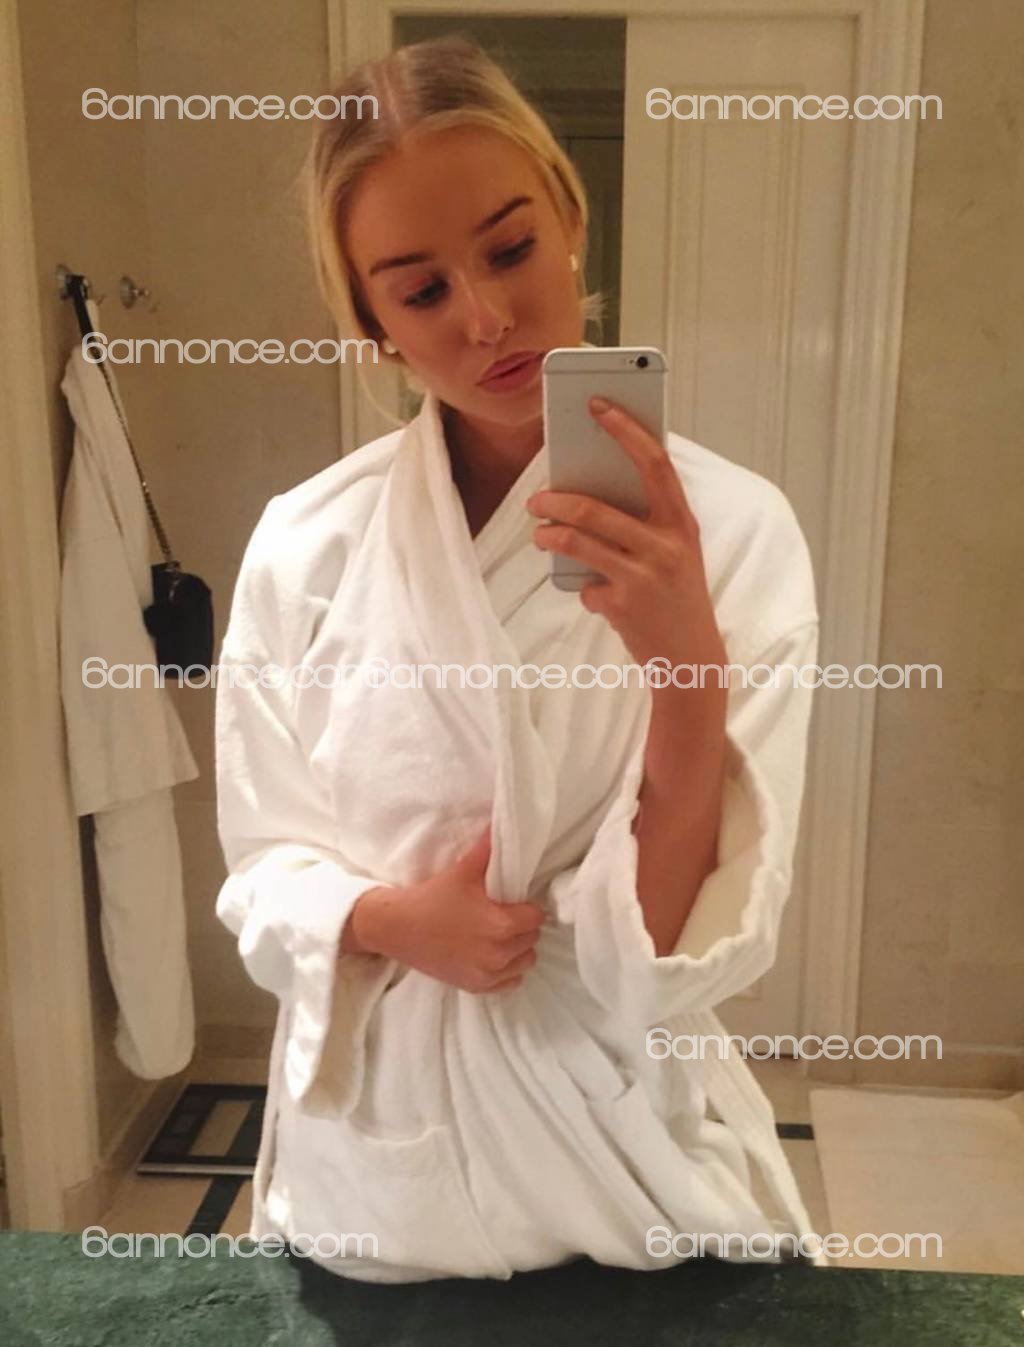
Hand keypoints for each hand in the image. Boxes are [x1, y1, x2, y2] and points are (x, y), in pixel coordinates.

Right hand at [342, 827, 545, 993]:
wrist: (397, 928)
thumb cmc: (432, 897)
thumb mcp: (463, 870)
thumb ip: (488, 849)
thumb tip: (503, 822)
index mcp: (500, 925)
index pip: (536, 917)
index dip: (526, 906)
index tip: (513, 901)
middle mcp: (498, 954)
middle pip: (531, 939)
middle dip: (522, 926)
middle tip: (503, 914)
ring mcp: (487, 974)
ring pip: (524, 961)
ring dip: (517, 949)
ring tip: (498, 934)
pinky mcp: (475, 987)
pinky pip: (510, 982)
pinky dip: (506, 970)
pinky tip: (492, 954)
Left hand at [526, 396, 726, 676]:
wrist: (692, 659)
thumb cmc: (677, 596)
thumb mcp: (676, 552)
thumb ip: (646, 522)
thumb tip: (590, 492)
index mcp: (682, 522)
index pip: (655, 463)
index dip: (625, 430)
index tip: (597, 405)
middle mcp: (667, 545)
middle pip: (597, 508)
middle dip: (556, 500)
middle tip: (536, 500)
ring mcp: (645, 576)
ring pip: (579, 543)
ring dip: (549, 537)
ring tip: (540, 536)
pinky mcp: (625, 605)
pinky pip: (586, 586)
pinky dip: (584, 589)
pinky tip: (595, 595)